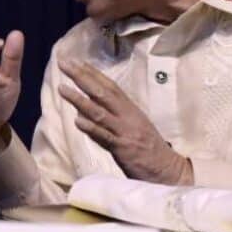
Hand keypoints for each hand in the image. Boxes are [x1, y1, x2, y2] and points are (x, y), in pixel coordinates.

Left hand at [57, 58, 193, 184]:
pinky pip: (105, 137)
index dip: (92, 72)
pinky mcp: (124, 149)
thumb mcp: (134, 126)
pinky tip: (77, 121)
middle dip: (82, 77)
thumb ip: (113, 115)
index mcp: (131, 109)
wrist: (168, 170)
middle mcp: (128, 116)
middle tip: (64, 63)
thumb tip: (86, 105)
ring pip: (100, 112)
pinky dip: (91, 128)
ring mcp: (125, 132)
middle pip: (102, 92)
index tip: (75, 60)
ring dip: (79, 100)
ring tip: (62, 88)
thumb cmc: (149, 149)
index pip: (110, 86)